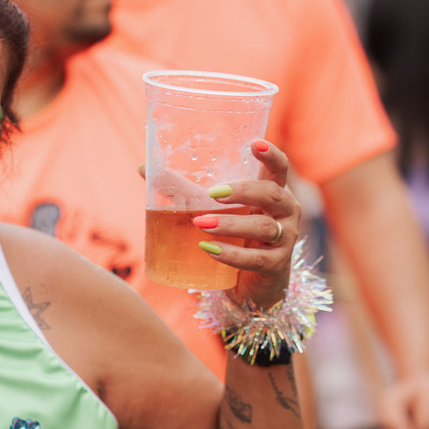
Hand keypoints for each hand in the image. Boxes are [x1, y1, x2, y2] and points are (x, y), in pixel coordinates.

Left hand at [194, 139, 300, 307]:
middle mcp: (285, 213)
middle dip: (244, 192)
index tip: (254, 143)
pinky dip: (232, 255)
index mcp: (273, 193)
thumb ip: (185, 191)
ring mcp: (284, 240)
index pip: (279, 169)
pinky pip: (257, 259)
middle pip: (272, 194)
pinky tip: (209, 249)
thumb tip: (143, 169)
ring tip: (201, 223)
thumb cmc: (235, 239)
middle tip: (213, 193)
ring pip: (263, 227)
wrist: (252, 285)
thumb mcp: (216, 212)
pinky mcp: (276, 266)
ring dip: (230, 224)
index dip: (271, 155)